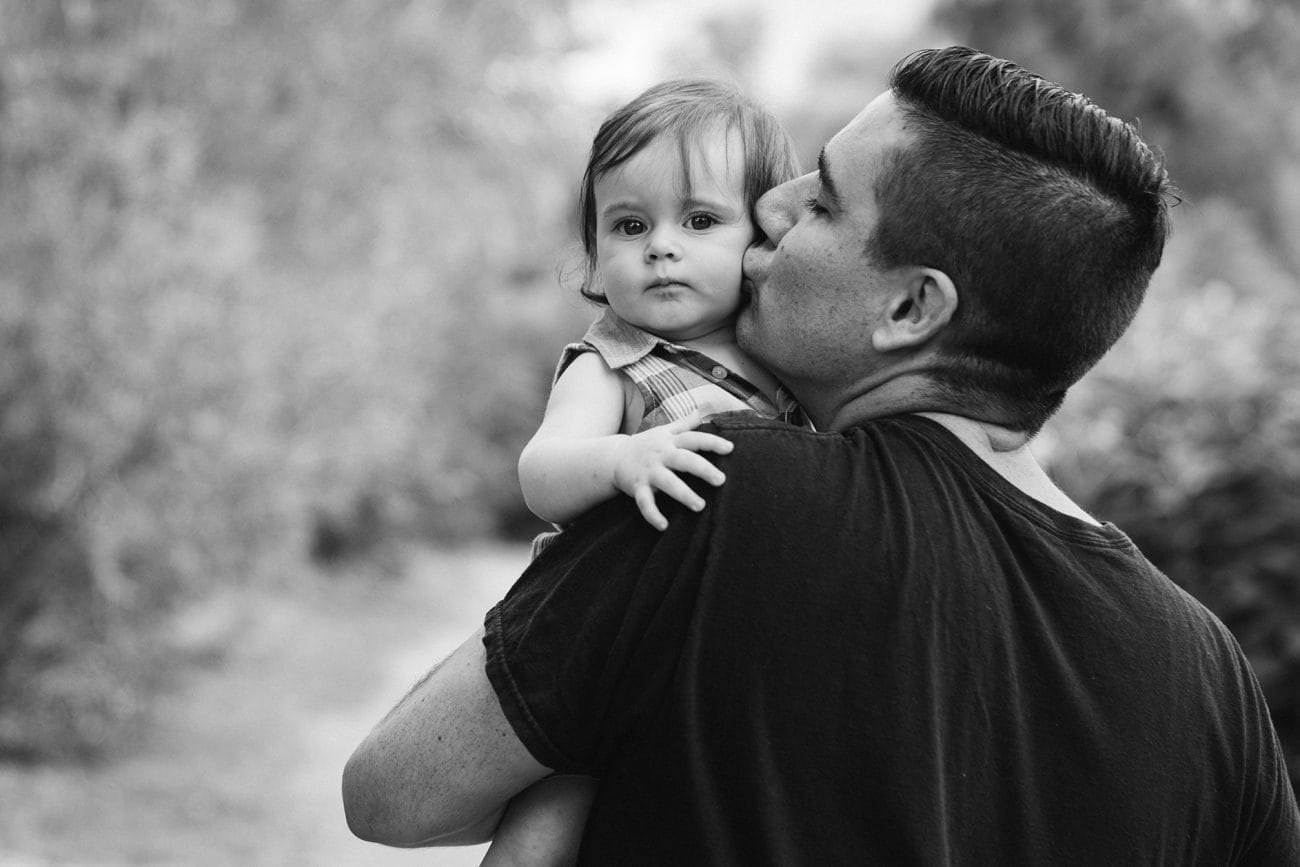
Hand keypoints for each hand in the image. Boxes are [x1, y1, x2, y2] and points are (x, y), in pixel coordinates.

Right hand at [612, 411, 733, 530]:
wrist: (613, 457)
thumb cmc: (646, 445)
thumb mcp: (664, 431)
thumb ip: (684, 423)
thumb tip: (701, 410)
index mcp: (670, 442)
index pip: (694, 439)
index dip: (712, 442)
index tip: (730, 448)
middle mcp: (661, 455)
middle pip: (684, 460)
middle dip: (702, 469)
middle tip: (721, 480)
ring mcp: (648, 472)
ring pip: (667, 483)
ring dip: (683, 494)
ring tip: (700, 506)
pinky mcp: (637, 487)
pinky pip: (645, 503)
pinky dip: (653, 515)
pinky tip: (664, 526)